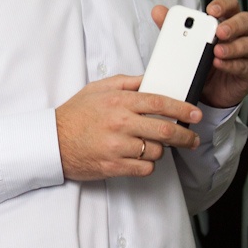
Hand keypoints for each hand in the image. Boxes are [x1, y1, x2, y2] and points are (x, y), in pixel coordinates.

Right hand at [55, 74, 203, 180]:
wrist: (53, 142)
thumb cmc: (75, 115)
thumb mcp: (98, 89)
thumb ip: (126, 82)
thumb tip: (149, 79)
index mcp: (119, 102)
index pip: (159, 102)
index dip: (182, 109)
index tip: (195, 114)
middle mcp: (120, 123)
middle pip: (165, 129)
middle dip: (185, 135)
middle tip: (192, 138)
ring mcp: (118, 147)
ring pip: (157, 151)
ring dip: (161, 149)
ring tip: (154, 145)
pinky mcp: (114, 166)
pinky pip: (145, 168)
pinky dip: (148, 164)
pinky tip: (141, 157)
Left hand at [152, 0, 247, 109]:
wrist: (208, 89)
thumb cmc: (202, 60)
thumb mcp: (185, 42)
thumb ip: (172, 26)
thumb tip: (158, 11)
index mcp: (227, 20)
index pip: (231, 4)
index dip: (223, 4)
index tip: (211, 10)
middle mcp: (241, 33)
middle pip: (246, 21)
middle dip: (232, 25)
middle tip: (218, 31)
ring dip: (232, 47)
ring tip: (216, 51)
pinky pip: (244, 65)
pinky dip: (231, 64)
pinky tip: (219, 64)